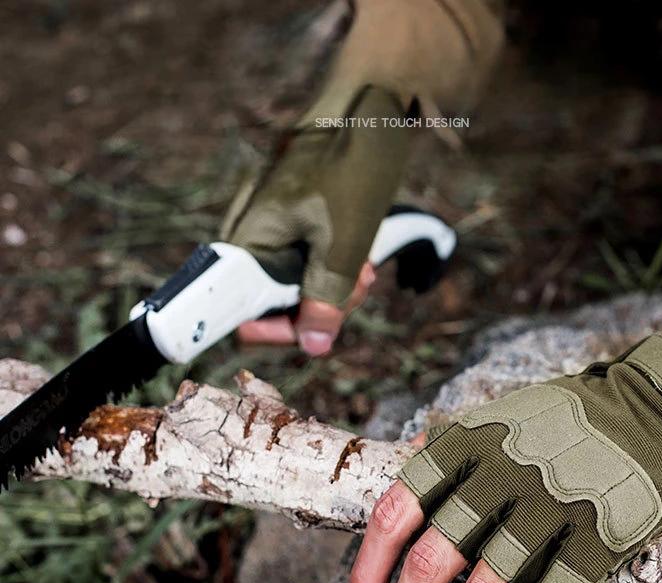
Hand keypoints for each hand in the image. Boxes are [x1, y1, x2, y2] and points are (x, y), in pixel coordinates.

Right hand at [221, 86, 410, 356]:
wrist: (370, 104)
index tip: (315, 332)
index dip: (278, 329)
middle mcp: (253, 237)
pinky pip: (308, 262)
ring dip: (336, 288)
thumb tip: (313, 347)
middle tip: (360, 287)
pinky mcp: (295, 221)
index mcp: (248, 241)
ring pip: (297, 284)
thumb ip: (326, 297)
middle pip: (274, 302)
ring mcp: (274, 228)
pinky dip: (335, 268)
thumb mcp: (344, 242)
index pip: (239, 310)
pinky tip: (363, 260)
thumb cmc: (352, 165)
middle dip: (322, 306)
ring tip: (367, 270)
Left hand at [348, 333, 661, 582]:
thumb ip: (450, 450)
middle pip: (433, 560)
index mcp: (463, 446)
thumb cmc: (562, 420)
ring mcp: (550, 506)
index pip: (395, 512)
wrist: (652, 406)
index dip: (370, 565)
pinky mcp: (598, 534)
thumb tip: (403, 474)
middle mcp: (499, 476)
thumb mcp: (495, 418)